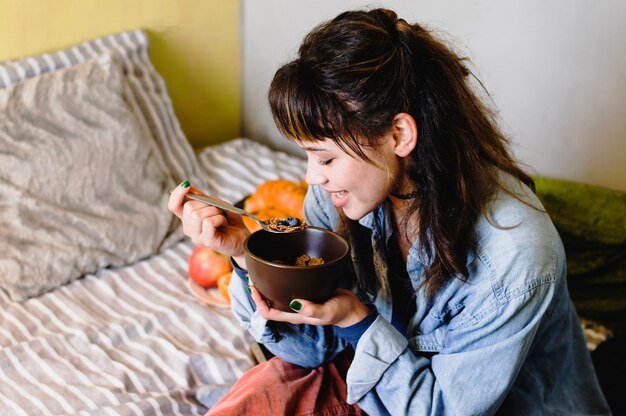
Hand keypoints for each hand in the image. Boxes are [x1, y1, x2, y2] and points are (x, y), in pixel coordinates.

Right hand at [168, 182, 249, 259]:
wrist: (242, 236)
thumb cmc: (229, 220)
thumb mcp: (215, 204)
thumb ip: (200, 197)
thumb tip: (187, 186)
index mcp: (189, 219)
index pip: (173, 206)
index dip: (176, 194)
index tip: (186, 185)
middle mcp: (189, 229)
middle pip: (189, 207)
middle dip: (206, 203)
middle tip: (218, 211)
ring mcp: (197, 237)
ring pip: (197, 215)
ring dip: (215, 211)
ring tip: (222, 218)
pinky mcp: (207, 242)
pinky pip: (208, 222)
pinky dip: (219, 219)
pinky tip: (224, 224)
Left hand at [249, 282, 369, 327]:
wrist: (352, 309)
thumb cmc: (340, 311)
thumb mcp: (326, 311)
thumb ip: (311, 309)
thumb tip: (294, 303)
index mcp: (294, 315)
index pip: (268, 312)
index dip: (258, 301)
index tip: (254, 287)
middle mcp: (293, 309)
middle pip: (268, 303)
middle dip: (259, 292)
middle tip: (254, 275)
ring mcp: (299, 302)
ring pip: (277, 295)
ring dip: (268, 286)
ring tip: (263, 272)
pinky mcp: (306, 293)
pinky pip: (288, 288)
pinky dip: (282, 280)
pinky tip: (283, 270)